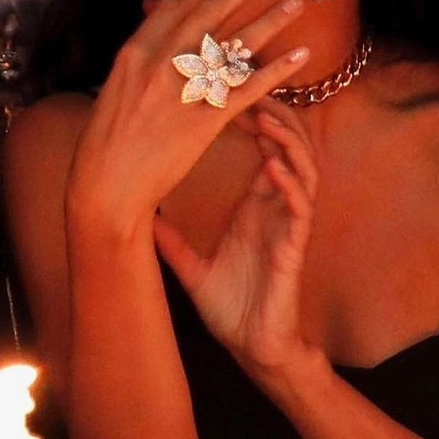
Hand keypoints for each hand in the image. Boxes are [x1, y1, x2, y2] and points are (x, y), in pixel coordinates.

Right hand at [65, 0, 309, 239]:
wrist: (107, 186)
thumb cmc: (107, 145)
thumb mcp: (114, 91)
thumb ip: (140, 66)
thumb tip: (157, 51)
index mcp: (134, 52)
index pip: (176, 7)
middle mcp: (161, 62)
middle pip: (211, 10)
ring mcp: (185, 89)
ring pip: (237, 43)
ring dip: (272, 19)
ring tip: (297, 2)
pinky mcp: (206, 119)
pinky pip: (250, 87)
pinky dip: (278, 70)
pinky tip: (301, 56)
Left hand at [154, 105, 316, 372]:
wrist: (251, 349)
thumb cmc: (230, 308)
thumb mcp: (190, 264)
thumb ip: (168, 237)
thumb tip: (136, 215)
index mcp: (257, 206)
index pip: (265, 148)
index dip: (254, 117)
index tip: (229, 93)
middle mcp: (277, 208)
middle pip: (290, 147)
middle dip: (275, 115)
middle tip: (250, 90)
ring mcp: (289, 225)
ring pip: (302, 169)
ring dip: (287, 141)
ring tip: (264, 117)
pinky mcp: (295, 248)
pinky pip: (300, 208)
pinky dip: (289, 185)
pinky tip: (272, 167)